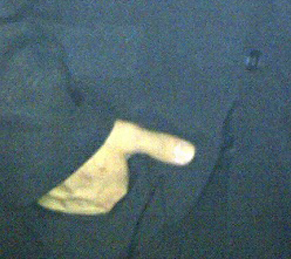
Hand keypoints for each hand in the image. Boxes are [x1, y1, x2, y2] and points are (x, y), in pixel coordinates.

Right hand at [37, 118, 194, 214]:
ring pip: (85, 194)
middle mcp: (95, 206)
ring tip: (82, 159)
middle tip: (99, 153)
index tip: (117, 154)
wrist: (46, 146)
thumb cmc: (93, 140)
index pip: (126, 182)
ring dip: (84, 181)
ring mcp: (70, 206)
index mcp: (116, 193)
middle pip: (106, 189)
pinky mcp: (50, 202)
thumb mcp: (131, 136)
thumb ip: (160, 145)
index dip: (123, 166)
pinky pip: (64, 196)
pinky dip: (66, 185)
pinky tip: (66, 170)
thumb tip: (191, 154)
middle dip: (104, 175)